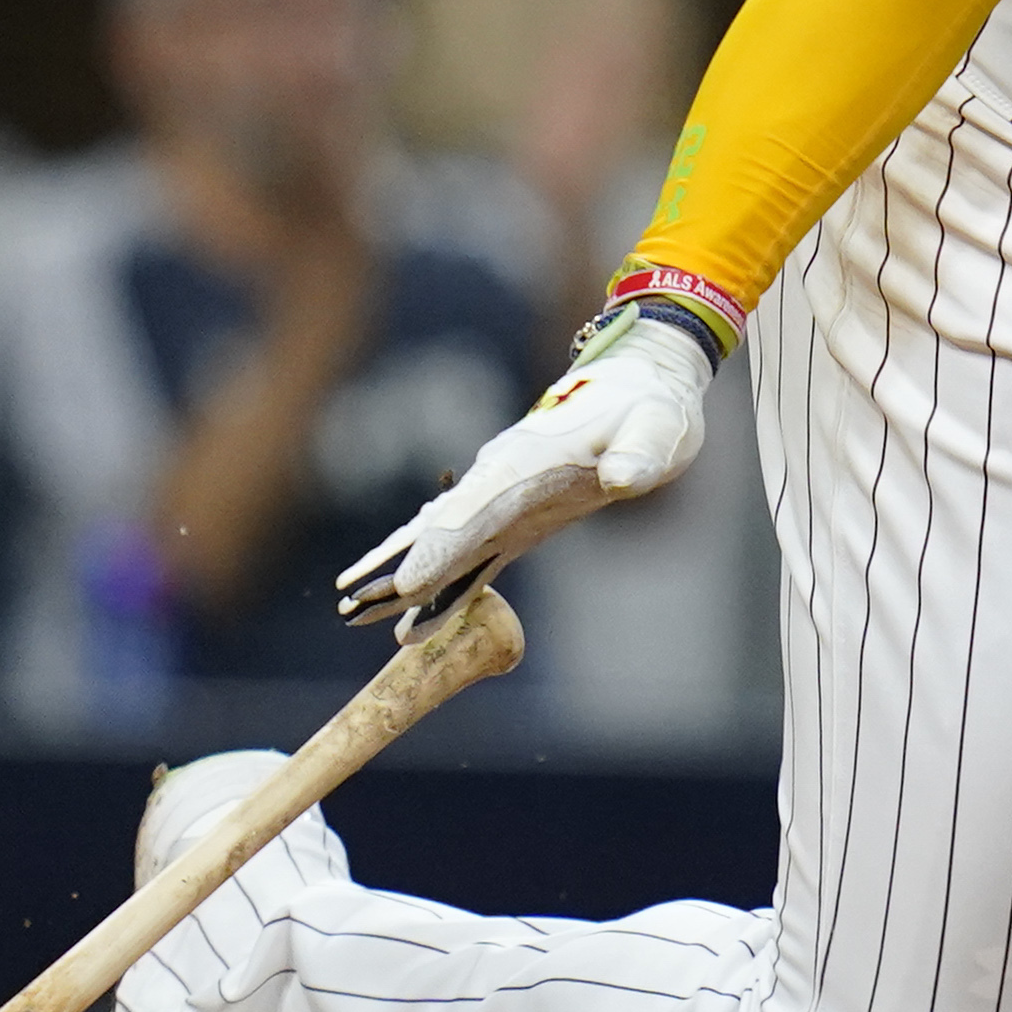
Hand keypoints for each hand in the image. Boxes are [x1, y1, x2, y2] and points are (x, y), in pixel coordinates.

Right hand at [336, 303, 714, 625]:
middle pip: (441, 529)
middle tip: (354, 605)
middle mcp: (502, 481)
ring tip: (357, 613)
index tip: (409, 580)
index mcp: (528, 459)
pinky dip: (438, 586)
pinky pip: (468, 558)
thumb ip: (638, 454)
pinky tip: (409, 621)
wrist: (636, 390)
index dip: (442, 544)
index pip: (476, 506)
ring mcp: (502, 502)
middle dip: (400, 566)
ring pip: (441, 543)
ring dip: (402, 576)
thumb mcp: (657, 429)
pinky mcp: (513, 521)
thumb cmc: (648, 409)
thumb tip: (623, 479)